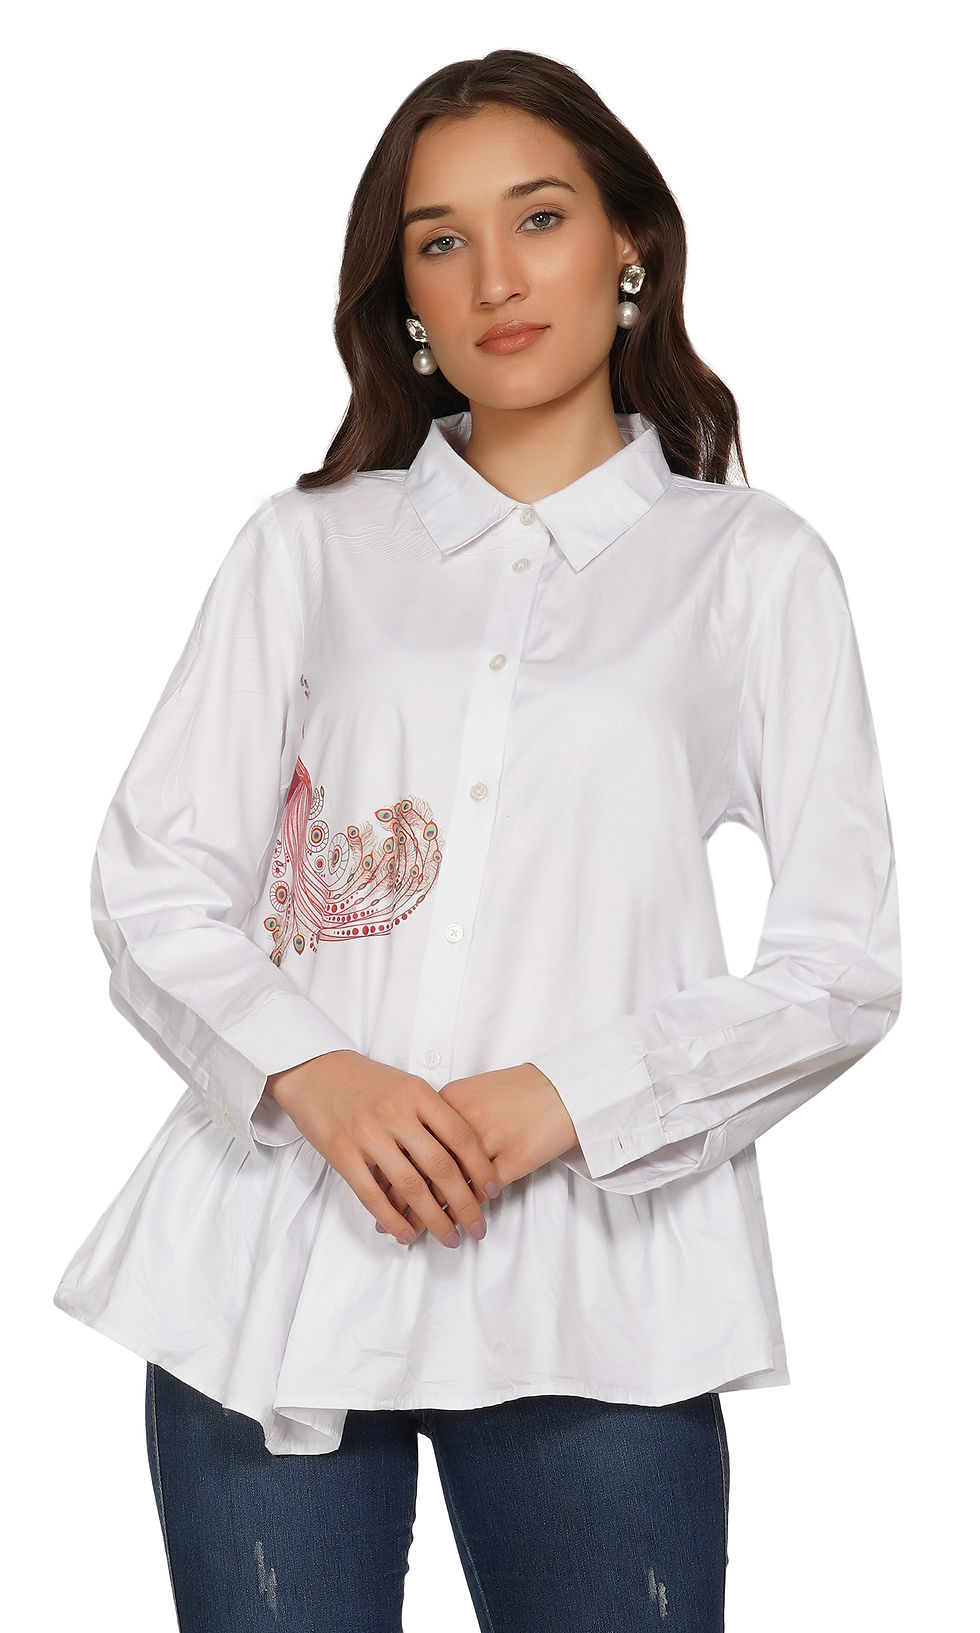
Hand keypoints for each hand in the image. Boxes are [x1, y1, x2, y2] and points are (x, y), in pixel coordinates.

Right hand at [266, 1051, 500, 1248]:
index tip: (494, 1193)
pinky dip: (393, 1219)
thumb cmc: (367, 1081)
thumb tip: (467, 1155)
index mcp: (418, 1094)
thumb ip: (433, 1115)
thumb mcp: (407, 1086)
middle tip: (478, 1228)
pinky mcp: (342, 1153)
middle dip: (465, 1204)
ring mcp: (368, 1135)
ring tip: (450, 1239)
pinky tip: (408, 1234)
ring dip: (434, 1219)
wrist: (314, 1069)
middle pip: (441, 1168)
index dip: (481, 1169)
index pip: (461, 1137)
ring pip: (410, 1186)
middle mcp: (396, 1114)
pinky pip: (372, 1195)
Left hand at [374, 1063, 577, 1239]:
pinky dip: (462, 1211)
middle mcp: (462, 1119)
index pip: (407, 1142)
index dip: (388, 1170)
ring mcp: (488, 1140)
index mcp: (447, 1100)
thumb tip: (413, 1142)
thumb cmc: (517, 1090)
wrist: (562, 1088)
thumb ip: (442, 1116)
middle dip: (400, 1198)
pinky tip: (452, 1225)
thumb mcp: (472, 1093)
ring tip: (415, 1233)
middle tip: (385, 1223)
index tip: (375, 1191)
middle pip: (421, 1165)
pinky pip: (479, 1192)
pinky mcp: (512, 1159)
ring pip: (448, 1184)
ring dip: (429, 1213)